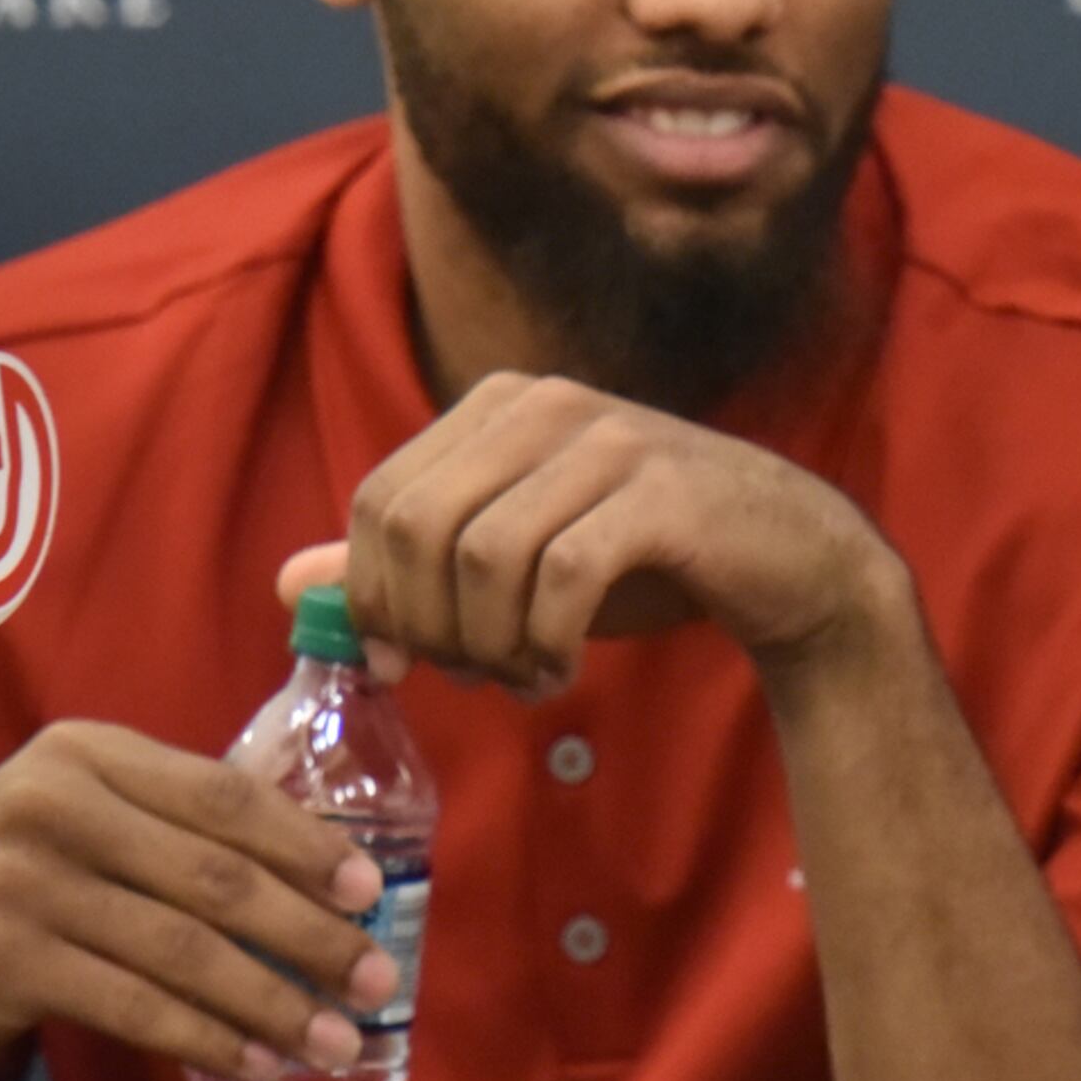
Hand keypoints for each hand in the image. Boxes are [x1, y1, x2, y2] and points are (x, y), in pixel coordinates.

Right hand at [0, 721, 396, 1080]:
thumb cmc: (0, 879)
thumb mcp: (71, 814)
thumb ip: (166, 820)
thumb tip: (316, 865)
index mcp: (84, 752)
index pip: (223, 793)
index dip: (306, 844)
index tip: (369, 889)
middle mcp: (51, 805)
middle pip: (215, 876)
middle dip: (309, 933)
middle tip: (375, 975)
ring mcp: (23, 883)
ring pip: (183, 949)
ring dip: (271, 1000)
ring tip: (332, 1035)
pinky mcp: (4, 961)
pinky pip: (134, 1006)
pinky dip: (205, 1037)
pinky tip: (255, 1059)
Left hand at [294, 372, 899, 696]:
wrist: (790, 559)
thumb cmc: (645, 559)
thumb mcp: (514, 557)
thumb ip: (408, 563)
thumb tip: (289, 582)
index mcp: (500, 404)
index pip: (379, 498)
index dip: (376, 595)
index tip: (408, 661)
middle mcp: (548, 403)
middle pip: (418, 525)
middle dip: (427, 626)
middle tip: (470, 676)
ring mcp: (610, 440)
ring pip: (482, 557)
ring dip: (488, 645)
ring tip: (522, 677)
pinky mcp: (663, 493)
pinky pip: (562, 577)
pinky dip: (546, 643)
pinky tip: (560, 669)